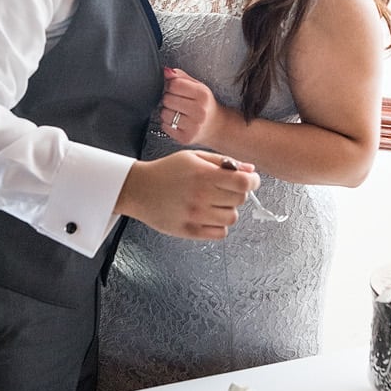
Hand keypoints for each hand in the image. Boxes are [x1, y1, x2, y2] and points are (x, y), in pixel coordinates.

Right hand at [113, 149, 259, 239]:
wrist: (137, 189)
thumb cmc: (166, 171)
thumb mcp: (193, 157)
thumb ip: (223, 162)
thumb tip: (249, 170)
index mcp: (203, 175)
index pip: (244, 183)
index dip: (253, 181)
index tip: (249, 181)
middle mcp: (200, 196)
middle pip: (240, 200)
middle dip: (237, 193)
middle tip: (224, 190)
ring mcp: (195, 215)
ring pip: (232, 218)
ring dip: (227, 210)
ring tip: (212, 203)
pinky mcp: (189, 231)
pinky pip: (220, 233)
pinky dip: (218, 225)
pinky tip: (207, 216)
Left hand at [160, 68, 223, 147]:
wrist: (216, 126)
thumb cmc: (204, 104)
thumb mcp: (197, 86)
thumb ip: (181, 77)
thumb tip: (166, 71)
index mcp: (203, 95)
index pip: (174, 85)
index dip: (170, 85)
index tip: (174, 88)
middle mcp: (200, 111)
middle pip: (167, 99)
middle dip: (168, 98)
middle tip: (176, 101)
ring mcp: (193, 126)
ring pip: (164, 113)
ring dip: (167, 111)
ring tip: (177, 112)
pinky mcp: (186, 138)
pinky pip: (165, 126)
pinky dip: (167, 123)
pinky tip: (177, 121)